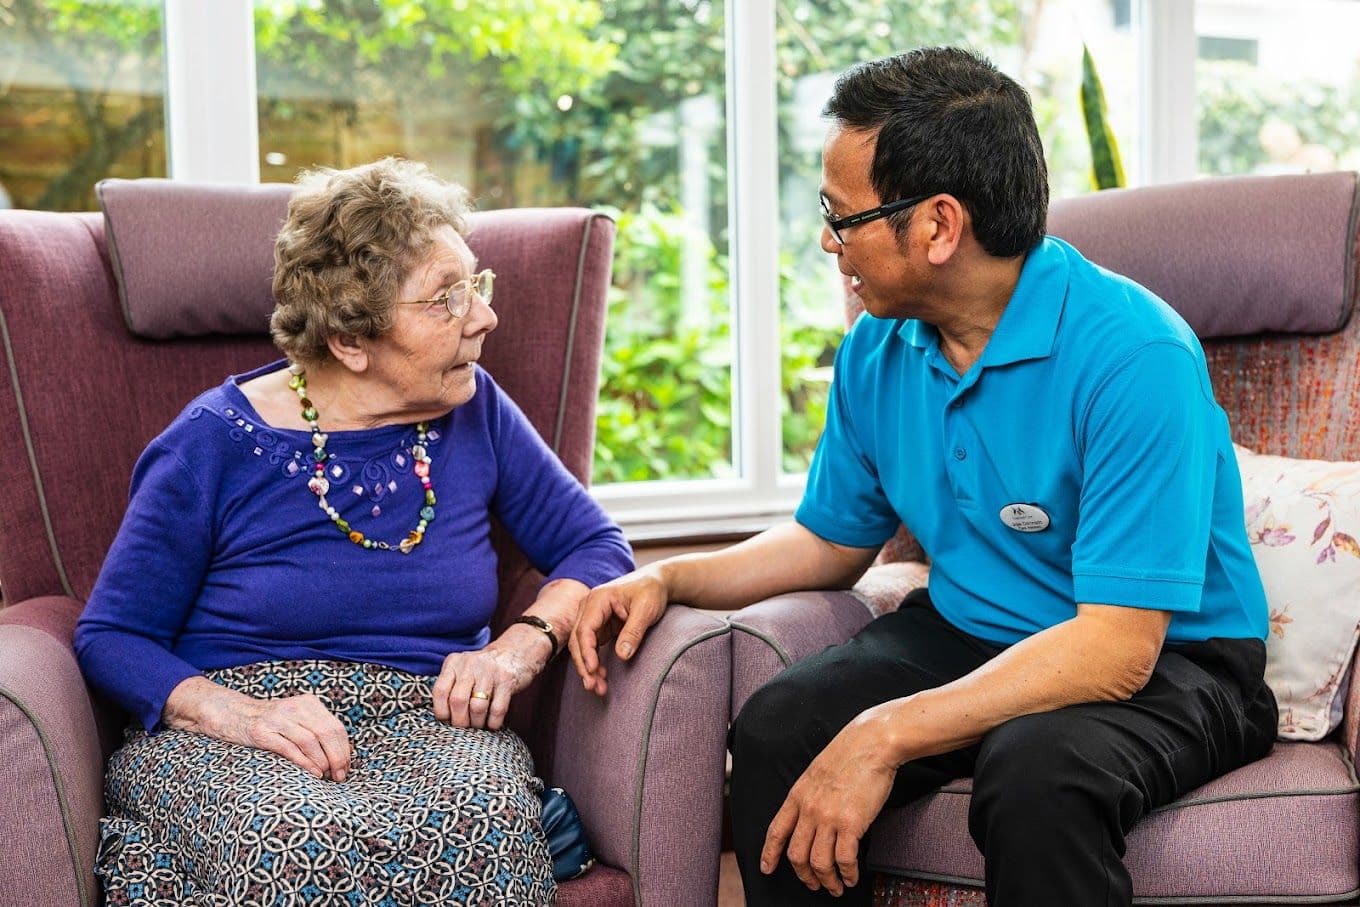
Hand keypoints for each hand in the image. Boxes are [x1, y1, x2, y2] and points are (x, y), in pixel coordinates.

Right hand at [166, 678, 351, 781]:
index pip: (336, 727)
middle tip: (339, 776)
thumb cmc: (268, 722)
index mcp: (308, 703)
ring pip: (311, 741)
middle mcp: (295, 708)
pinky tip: (312, 773)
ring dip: (322, 762)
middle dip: (337, 758)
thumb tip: (339, 756)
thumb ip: (314, 729)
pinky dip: (305, 762)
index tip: (346, 768)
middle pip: (327, 733)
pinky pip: (290, 748)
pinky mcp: (262, 732)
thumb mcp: (295, 718)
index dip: (344, 750)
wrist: (230, 713)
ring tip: (325, 776)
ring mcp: (278, 719)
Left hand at [432, 626, 546, 729]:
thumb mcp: (462, 669)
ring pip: (477, 707)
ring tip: (479, 725)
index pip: (440, 691)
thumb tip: (443, 719)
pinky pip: (497, 709)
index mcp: (454, 662)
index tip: (448, 720)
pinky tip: (493, 723)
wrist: (515, 652)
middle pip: (458, 701)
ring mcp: (490, 671)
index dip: (442, 711)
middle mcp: (470, 664)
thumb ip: (450, 686)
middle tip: (465, 727)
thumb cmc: (483, 669)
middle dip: (460, 722)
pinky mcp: (507, 680)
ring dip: (477, 723)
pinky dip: (493, 722)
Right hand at [568, 569, 668, 696]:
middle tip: (594, 686)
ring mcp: (592, 618)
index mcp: (598, 599)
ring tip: (598, 688)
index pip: (584, 628)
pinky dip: (594, 662)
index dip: (587, 651)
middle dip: (584, 665)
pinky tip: (600, 677)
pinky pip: (591, 648)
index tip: (593, 670)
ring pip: (582, 646)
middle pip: (578, 640)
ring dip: (588, 667)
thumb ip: (633, 631)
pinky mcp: (599, 627)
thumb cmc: (651, 591)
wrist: (656, 582)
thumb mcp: (646, 610)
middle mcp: (589, 608)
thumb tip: (622, 656)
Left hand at [760, 712, 898, 895]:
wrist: (871, 743)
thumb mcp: (816, 773)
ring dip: (827, 881)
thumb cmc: (848, 754)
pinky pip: (844, 860)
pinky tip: (851, 876)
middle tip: (814, 884)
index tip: (767, 868)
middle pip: (797, 855)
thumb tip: (811, 818)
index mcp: (797, 795)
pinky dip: (847, 874)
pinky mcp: (851, 823)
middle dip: (805, 876)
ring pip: (819, 863)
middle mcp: (809, 809)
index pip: (776, 831)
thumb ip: (809, 795)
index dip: (770, 853)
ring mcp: (828, 817)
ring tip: (836, 886)